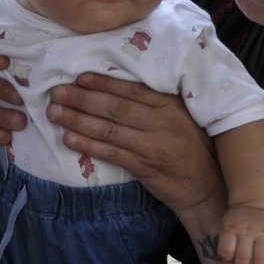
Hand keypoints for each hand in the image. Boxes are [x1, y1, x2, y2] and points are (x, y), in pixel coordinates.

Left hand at [46, 72, 225, 216]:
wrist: (208, 187)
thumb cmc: (191, 148)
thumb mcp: (182, 118)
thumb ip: (156, 103)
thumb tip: (115, 85)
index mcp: (172, 106)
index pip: (133, 89)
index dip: (104, 82)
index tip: (78, 76)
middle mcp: (164, 123)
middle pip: (116, 107)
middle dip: (82, 99)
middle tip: (55, 92)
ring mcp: (155, 146)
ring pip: (110, 129)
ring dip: (78, 120)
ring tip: (54, 113)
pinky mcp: (147, 168)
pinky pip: (112, 154)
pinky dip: (88, 145)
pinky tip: (69, 139)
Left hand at [220, 203, 263, 263]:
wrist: (256, 204)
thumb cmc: (237, 222)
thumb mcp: (226, 226)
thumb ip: (226, 244)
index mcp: (231, 228)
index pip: (227, 249)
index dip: (227, 259)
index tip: (229, 261)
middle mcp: (248, 230)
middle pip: (244, 255)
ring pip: (263, 256)